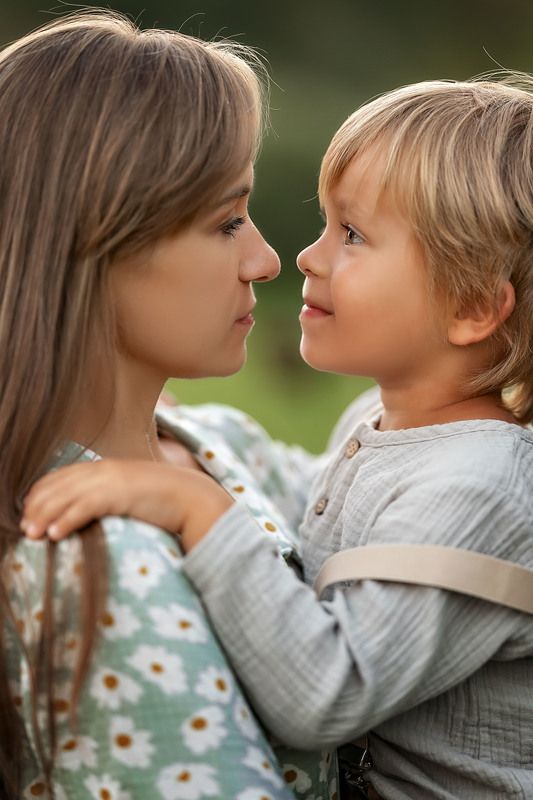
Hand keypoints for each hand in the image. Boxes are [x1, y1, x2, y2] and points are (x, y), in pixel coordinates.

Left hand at [21, 460, 233, 549]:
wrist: (193, 498)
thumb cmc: (164, 501)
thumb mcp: (130, 494)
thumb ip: (109, 498)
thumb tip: (91, 515)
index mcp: (104, 468)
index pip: (60, 477)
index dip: (40, 495)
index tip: (30, 515)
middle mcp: (103, 470)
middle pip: (57, 486)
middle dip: (36, 508)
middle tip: (25, 530)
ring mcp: (111, 480)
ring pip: (65, 497)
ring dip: (44, 517)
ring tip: (32, 536)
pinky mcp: (120, 493)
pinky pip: (84, 507)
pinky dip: (66, 520)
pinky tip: (55, 535)